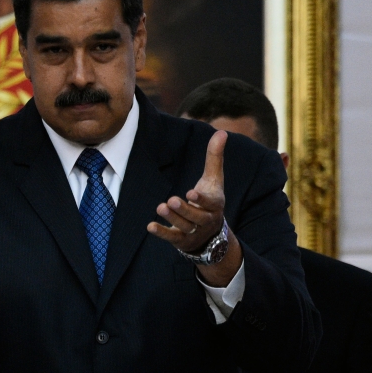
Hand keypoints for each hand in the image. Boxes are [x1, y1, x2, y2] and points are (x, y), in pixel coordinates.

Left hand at [147, 130, 241, 284]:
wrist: (211, 234)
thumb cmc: (210, 200)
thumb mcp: (213, 179)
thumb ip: (215, 157)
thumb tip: (221, 132)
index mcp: (215, 205)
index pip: (210, 203)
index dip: (202, 200)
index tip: (191, 193)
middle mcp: (206, 220)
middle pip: (196, 217)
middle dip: (184, 209)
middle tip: (171, 200)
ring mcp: (194, 232)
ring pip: (184, 227)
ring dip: (172, 218)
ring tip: (160, 206)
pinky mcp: (181, 240)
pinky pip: (172, 238)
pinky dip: (161, 233)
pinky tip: (150, 226)